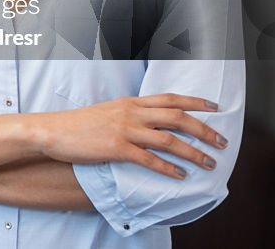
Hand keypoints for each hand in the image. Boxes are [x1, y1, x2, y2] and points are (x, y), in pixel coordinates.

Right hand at [30, 93, 228, 178]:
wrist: (53, 130)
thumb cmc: (79, 124)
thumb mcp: (108, 110)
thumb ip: (130, 114)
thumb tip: (150, 122)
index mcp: (130, 102)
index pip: (170, 98)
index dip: (195, 102)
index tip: (215, 108)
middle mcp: (131, 113)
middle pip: (177, 117)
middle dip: (204, 130)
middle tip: (222, 142)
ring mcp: (124, 130)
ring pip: (169, 139)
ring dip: (193, 152)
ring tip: (208, 163)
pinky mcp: (116, 148)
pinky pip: (149, 159)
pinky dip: (168, 168)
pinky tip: (180, 176)